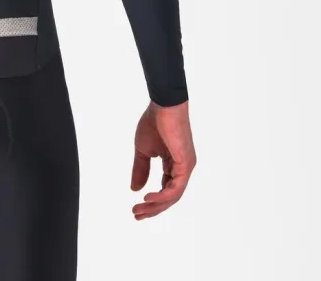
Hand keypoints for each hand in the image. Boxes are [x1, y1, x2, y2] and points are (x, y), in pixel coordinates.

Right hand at [130, 100, 195, 219]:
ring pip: (173, 195)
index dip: (151, 201)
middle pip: (169, 197)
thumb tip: (134, 189)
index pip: (165, 189)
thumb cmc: (154, 122)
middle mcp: (182, 168)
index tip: (135, 208)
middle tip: (136, 215)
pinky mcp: (186, 164)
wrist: (163, 105)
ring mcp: (186, 167)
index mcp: (173, 164)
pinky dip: (163, 196)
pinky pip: (176, 187)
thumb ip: (141, 169)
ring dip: (156, 205)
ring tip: (140, 209)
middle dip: (152, 208)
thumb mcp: (143, 150)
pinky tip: (149, 197)